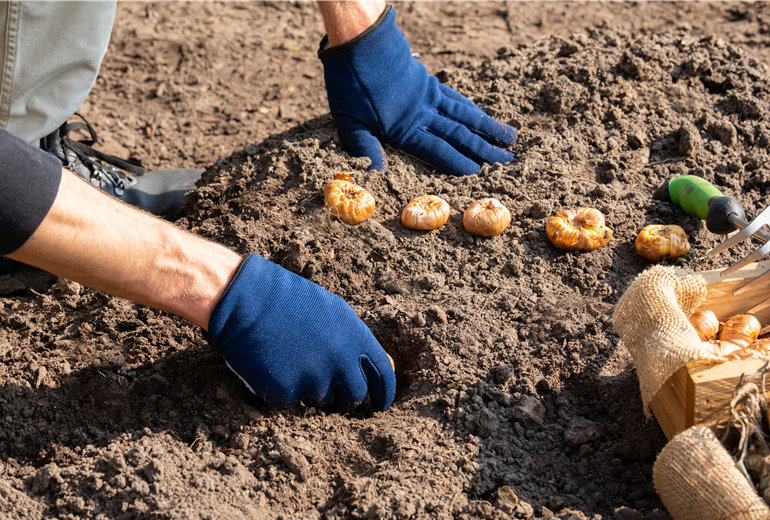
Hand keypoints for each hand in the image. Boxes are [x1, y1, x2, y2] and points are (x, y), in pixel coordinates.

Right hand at [207, 254, 395, 410]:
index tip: (381, 405)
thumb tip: (368, 364)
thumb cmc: (286, 300)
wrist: (245, 299)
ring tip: (290, 359)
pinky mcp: (287, 391)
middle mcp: (340, 360)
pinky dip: (282, 388)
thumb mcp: (331, 310)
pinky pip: (290, 399)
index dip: (384, 393)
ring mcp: (314, 378)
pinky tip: (271, 364)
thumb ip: (352, 338)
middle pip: (354, 395)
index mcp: (355, 337)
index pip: (382, 374)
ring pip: (321, 398)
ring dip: (309, 387)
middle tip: (337, 395)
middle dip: (347, 398)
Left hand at [318, 5, 516, 175]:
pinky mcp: (429, 81)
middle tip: (507, 161)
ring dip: (488, 128)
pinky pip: (456, 98)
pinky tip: (482, 115)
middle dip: (484, 150)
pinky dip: (472, 108)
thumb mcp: (348, 121)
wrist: (360, 39)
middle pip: (459, 135)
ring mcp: (429, 96)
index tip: (479, 172)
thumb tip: (376, 175)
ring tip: (509, 137)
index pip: (438, 150)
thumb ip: (365, 149)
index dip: (459, 162)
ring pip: (465, 115)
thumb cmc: (349, 83)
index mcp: (404, 128)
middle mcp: (423, 113)